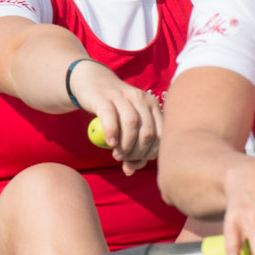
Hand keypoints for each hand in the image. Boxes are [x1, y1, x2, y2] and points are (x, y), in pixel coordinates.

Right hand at [71, 59, 161, 174]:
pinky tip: (110, 143)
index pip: (161, 136)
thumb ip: (132, 148)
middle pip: (147, 132)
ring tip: (116, 154)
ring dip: (125, 146)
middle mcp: (142, 99)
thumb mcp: (127, 126)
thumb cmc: (115, 110)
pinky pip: (111, 116)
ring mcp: (123, 96)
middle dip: (136, 153)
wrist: (94, 83)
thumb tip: (129, 171)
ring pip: (132, 124)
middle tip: (123, 159)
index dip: (150, 154)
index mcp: (153, 106)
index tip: (136, 161)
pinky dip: (112, 132)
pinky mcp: (104, 98)